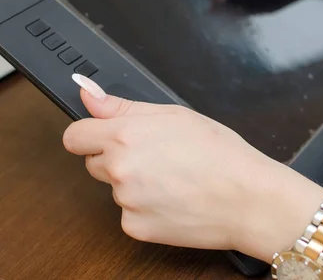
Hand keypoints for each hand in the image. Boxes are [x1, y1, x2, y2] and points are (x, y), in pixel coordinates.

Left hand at [63, 75, 322, 260]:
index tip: (104, 137)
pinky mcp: (135, 228)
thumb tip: (87, 94)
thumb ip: (121, 106)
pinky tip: (173, 200)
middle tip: (155, 157)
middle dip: (115, 158)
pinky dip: (144, 209)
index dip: (90, 134)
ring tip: (173, 179)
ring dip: (133, 184)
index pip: (74, 136)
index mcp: (125, 135)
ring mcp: (125, 202)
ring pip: (114, 189)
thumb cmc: (221, 153)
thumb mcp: (174, 115)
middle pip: (93, 163)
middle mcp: (119, 169)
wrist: (249, 199)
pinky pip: (128, 214)